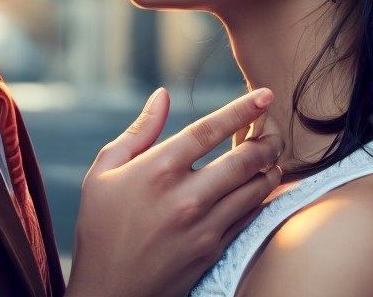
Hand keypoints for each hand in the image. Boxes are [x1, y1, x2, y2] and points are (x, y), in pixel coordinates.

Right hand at [66, 88, 282, 296]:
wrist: (108, 291)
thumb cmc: (99, 226)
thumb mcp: (104, 172)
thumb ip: (139, 131)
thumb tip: (162, 95)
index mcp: (157, 170)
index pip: (209, 130)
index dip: (241, 109)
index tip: (264, 95)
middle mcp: (185, 196)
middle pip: (244, 159)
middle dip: (266, 139)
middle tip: (273, 126)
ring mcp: (204, 227)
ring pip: (255, 189)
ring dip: (269, 167)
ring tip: (272, 154)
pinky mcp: (213, 250)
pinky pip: (249, 216)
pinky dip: (261, 196)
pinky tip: (261, 185)